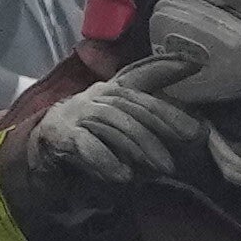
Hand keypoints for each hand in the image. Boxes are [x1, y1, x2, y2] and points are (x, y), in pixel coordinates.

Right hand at [21, 43, 240, 208]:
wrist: (41, 151)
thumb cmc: (90, 136)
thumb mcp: (125, 126)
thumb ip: (153, 123)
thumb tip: (198, 130)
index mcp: (112, 89)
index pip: (141, 73)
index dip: (166, 65)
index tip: (196, 63)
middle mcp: (96, 95)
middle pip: (134, 103)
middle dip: (164, 121)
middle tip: (190, 139)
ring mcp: (76, 114)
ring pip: (114, 124)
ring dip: (141, 147)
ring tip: (164, 168)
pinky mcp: (60, 136)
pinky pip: (87, 146)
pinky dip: (106, 161)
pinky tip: (124, 176)